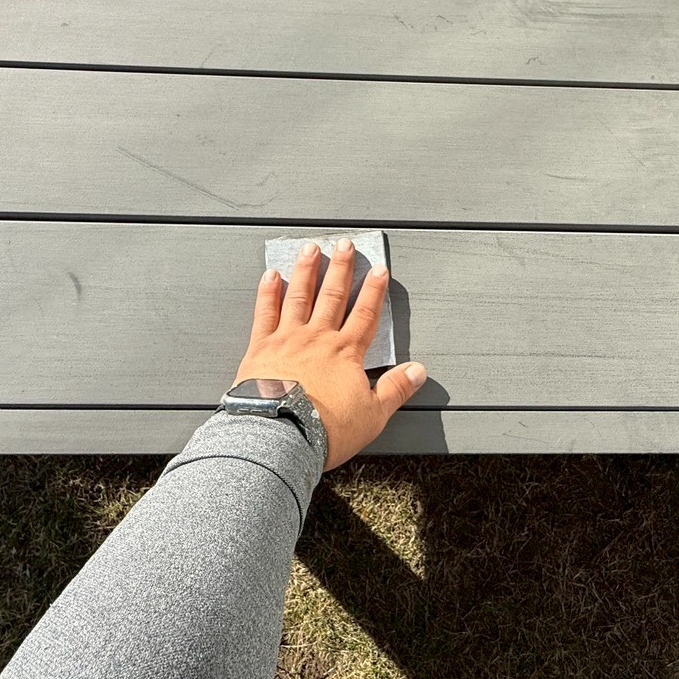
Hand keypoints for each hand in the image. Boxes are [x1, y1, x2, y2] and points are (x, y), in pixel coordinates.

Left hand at [235, 238, 426, 469]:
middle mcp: (318, 338)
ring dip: (306, 270)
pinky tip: (271, 276)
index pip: (365, 314)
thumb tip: (418, 371)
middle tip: (344, 244)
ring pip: (299, 295)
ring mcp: (287, 339)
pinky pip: (265, 312)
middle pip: (332, 295)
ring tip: (310, 249)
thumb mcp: (372, 414)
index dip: (374, 290)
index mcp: (346, 353)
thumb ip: (395, 389)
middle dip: (340, 268)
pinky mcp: (260, 348)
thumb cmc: (324, 429)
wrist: (279, 435)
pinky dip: (268, 292)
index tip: (378, 270)